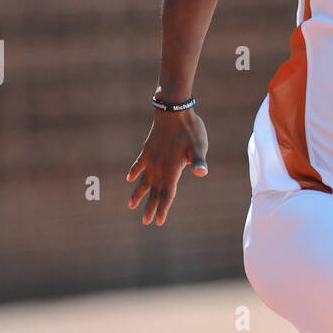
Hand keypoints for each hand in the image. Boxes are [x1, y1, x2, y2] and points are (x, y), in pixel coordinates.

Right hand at [126, 109, 208, 225]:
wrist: (174, 111)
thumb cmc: (190, 130)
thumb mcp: (199, 146)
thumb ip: (199, 161)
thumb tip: (202, 173)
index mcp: (172, 169)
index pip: (167, 194)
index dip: (163, 208)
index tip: (157, 221)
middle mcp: (159, 167)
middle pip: (154, 191)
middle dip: (150, 207)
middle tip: (145, 222)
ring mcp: (151, 158)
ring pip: (143, 180)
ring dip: (138, 194)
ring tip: (131, 205)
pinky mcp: (148, 149)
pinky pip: (139, 164)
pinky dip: (134, 172)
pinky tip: (130, 178)